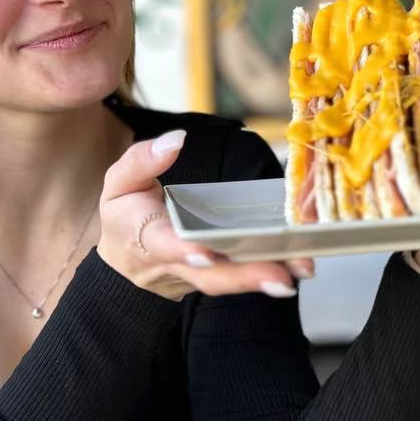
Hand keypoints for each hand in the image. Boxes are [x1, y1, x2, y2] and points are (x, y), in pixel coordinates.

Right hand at [96, 130, 311, 300]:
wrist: (125, 262)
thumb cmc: (125, 217)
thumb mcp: (119, 183)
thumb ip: (142, 160)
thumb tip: (176, 140)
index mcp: (146, 240)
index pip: (165, 246)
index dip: (185, 252)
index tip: (204, 253)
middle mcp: (176, 265)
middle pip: (211, 276)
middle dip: (245, 277)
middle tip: (280, 278)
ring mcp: (199, 276)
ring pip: (232, 281)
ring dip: (267, 277)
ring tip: (300, 269)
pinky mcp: (218, 275)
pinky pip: (242, 276)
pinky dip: (271, 270)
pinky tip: (299, 264)